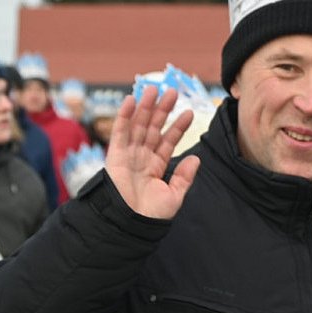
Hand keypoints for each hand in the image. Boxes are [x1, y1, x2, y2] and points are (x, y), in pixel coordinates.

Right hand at [105, 86, 200, 218]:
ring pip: (138, 125)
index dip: (178, 127)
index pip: (168, 141)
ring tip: (155, 89)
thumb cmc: (151, 215)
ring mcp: (128, 155)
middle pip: (152, 128)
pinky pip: (119, 132)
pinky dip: (124, 115)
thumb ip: (184, 176)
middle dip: (162, 110)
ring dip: (146, 107)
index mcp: (155, 166)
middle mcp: (141, 157)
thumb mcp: (174, 195)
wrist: (131, 224)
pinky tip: (131, 100)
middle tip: (172, 92)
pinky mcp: (115, 156)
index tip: (189, 112)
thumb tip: (196, 159)